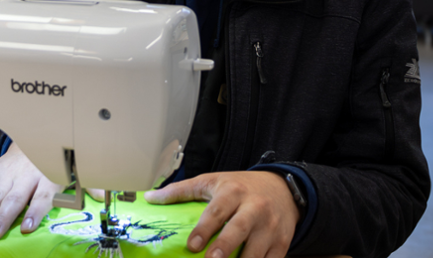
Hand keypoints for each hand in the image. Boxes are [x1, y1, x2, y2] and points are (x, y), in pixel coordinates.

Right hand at [0, 144, 59, 241]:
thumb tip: (68, 211)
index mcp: (47, 179)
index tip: (26, 228)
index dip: (34, 213)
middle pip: (14, 199)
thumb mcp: (63, 179)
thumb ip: (64, 196)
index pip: (42, 196)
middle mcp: (26, 177)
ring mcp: (7, 175)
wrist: (35, 141)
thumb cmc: (48, 167)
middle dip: (2, 218)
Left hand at [144, 171, 298, 257]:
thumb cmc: (240, 187)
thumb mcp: (212, 181)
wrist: (282, 188)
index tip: (192, 245)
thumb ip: (181, 190)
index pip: (218, 211)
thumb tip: (150, 198)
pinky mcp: (282, 243)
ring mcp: (270, 227)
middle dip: (225, 247)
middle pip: (239, 229)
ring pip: (257, 252)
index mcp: (234, 192)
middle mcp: (255, 208)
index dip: (204, 229)